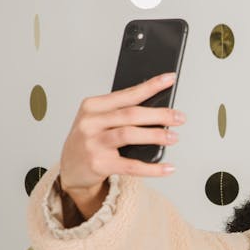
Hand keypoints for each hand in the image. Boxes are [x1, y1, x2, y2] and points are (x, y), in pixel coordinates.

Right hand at [59, 73, 185, 216]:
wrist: (70, 170)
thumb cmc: (89, 142)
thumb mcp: (98, 121)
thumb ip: (121, 113)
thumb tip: (159, 110)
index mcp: (93, 106)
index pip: (127, 93)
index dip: (151, 86)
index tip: (169, 79)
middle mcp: (90, 122)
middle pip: (131, 114)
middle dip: (159, 115)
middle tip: (179, 117)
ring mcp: (93, 143)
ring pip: (129, 134)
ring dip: (156, 136)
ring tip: (173, 137)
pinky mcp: (99, 163)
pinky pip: (131, 165)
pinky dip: (152, 168)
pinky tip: (167, 167)